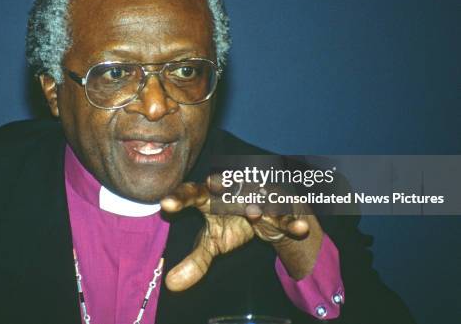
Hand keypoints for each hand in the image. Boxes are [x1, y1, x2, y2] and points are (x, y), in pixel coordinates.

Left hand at [160, 176, 322, 290]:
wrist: (271, 212)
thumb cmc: (233, 221)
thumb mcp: (214, 242)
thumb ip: (195, 260)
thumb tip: (171, 284)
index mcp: (211, 196)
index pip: (192, 194)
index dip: (179, 198)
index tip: (166, 204)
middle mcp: (233, 190)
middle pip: (225, 185)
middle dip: (221, 184)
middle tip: (214, 184)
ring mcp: (258, 195)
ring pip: (258, 198)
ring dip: (257, 204)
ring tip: (253, 214)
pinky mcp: (281, 207)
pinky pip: (286, 215)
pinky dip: (292, 222)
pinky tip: (300, 228)